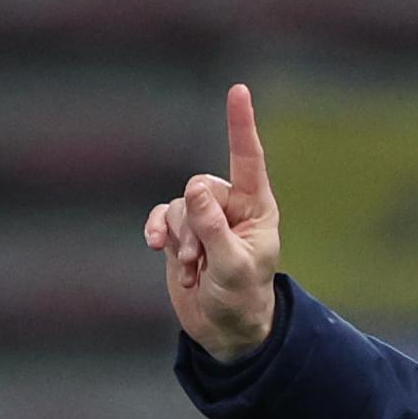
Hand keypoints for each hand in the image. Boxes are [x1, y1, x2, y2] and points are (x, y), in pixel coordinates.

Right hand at [143, 83, 279, 361]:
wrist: (226, 328)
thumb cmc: (242, 298)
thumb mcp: (232, 267)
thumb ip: (212, 228)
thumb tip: (194, 190)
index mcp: (258, 209)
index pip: (248, 159)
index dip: (240, 125)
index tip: (238, 89)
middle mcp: (232, 207)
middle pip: (199, 186)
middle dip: (193, 223)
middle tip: (202, 260)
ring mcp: (205, 218)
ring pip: (177, 204)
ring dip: (179, 239)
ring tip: (194, 269)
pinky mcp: (182, 231)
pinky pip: (161, 216)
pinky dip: (159, 234)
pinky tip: (159, 251)